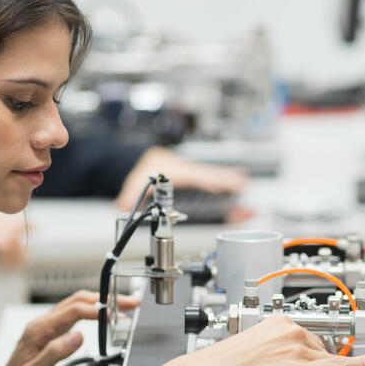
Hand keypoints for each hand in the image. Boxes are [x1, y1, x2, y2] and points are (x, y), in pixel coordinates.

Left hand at [0, 290, 141, 365]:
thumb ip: (55, 353)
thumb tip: (78, 336)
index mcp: (40, 330)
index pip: (75, 310)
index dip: (99, 309)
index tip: (119, 314)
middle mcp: (42, 324)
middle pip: (78, 301)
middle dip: (105, 299)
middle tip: (129, 303)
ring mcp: (45, 329)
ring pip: (76, 306)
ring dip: (99, 303)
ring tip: (122, 307)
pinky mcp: (49, 336)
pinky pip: (72, 317)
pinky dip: (91, 313)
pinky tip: (100, 318)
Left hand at [115, 146, 248, 209]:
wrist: (147, 159)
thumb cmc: (145, 171)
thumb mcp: (133, 184)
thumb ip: (128, 198)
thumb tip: (120, 206)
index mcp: (173, 171)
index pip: (192, 176)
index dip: (205, 181)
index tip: (218, 185)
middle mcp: (186, 169)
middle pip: (207, 174)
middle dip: (223, 179)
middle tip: (241, 183)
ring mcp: (193, 170)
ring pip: (212, 174)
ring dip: (229, 178)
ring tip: (244, 183)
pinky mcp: (196, 173)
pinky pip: (213, 176)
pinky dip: (227, 178)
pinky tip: (239, 181)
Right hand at [172, 315, 364, 365]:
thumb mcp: (250, 352)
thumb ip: (273, 355)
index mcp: (277, 322)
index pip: (309, 340)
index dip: (319, 358)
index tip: (328, 365)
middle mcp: (289, 330)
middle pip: (321, 352)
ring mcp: (296, 348)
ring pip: (328, 363)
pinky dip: (362, 364)